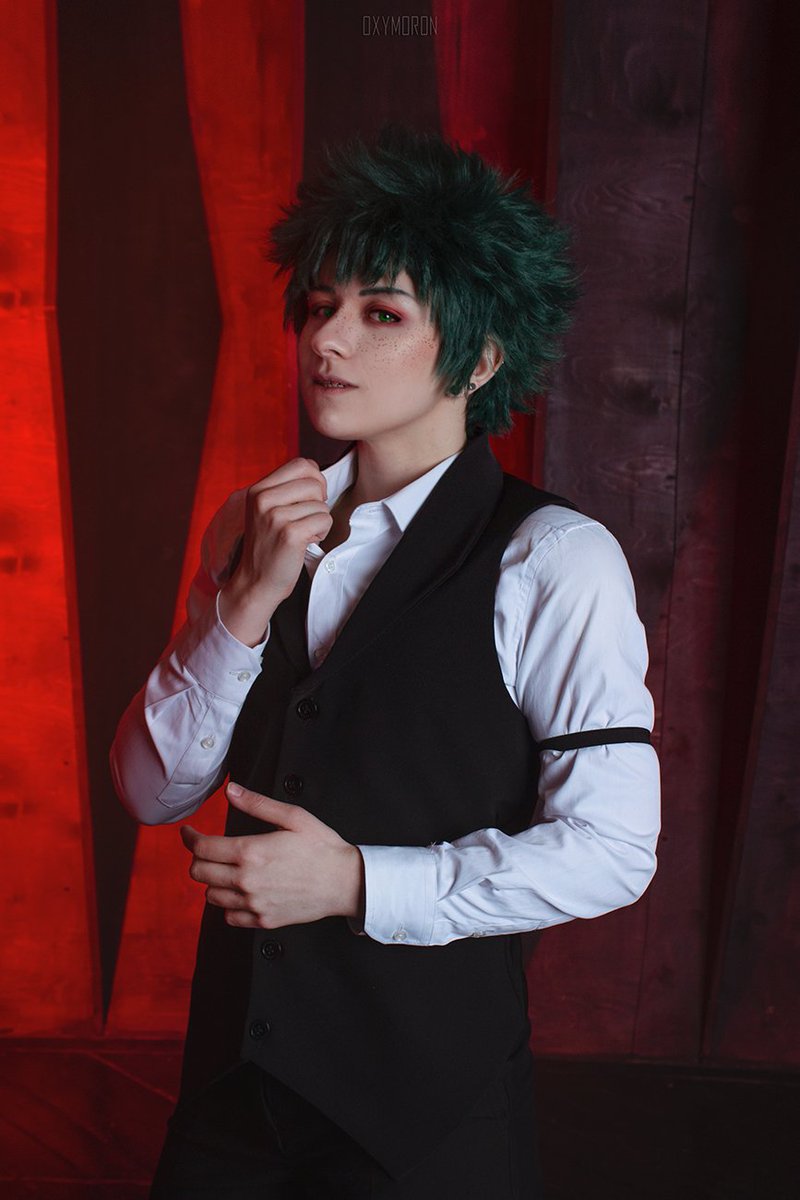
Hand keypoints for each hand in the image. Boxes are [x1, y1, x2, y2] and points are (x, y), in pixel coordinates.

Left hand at [180, 782, 364, 928]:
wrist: (345, 882)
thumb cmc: (322, 847)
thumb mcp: (293, 816)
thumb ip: (257, 804)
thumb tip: (231, 791)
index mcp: (251, 852)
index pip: (202, 848)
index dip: (189, 838)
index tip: (188, 833)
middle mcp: (246, 881)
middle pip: (199, 873)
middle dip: (198, 858)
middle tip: (207, 849)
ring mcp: (253, 904)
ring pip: (210, 896)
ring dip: (212, 881)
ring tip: (225, 870)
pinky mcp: (262, 920)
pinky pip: (228, 916)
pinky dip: (227, 904)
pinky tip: (239, 891)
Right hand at [219, 457, 333, 645]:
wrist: (255, 582)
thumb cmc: (269, 546)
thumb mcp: (267, 510)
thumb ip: (286, 489)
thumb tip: (317, 473)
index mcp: (258, 489)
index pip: (302, 464)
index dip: (315, 480)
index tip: (310, 499)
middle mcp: (263, 499)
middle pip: (314, 482)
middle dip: (319, 502)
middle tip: (306, 519)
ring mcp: (275, 516)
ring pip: (321, 504)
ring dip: (319, 520)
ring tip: (302, 533)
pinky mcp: (289, 534)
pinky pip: (324, 520)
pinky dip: (321, 532)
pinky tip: (306, 542)